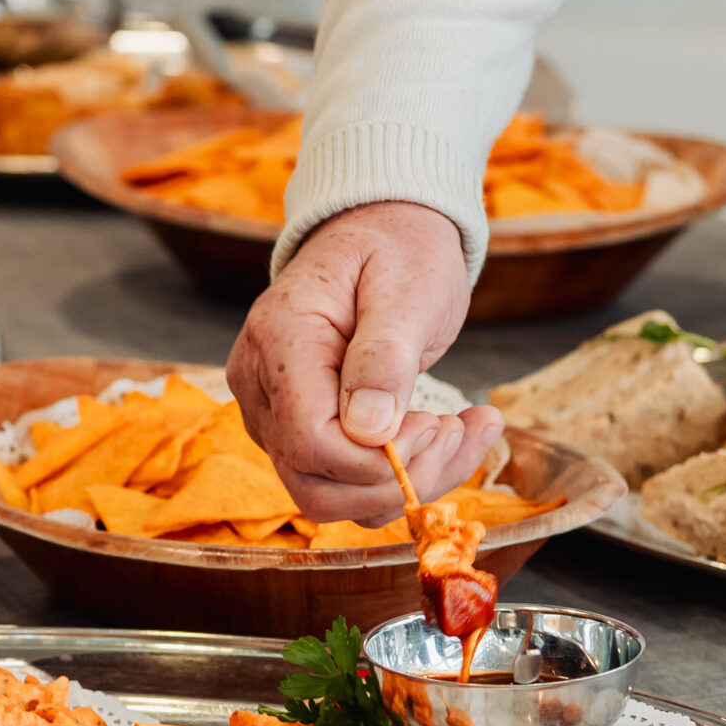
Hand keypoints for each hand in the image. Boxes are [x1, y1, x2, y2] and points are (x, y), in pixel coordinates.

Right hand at [228, 200, 504, 524]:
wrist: (383, 232)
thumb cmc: (398, 250)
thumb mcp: (407, 289)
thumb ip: (384, 358)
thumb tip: (370, 432)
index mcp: (280, 339)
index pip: (310, 439)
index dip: (377, 459)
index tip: (438, 425)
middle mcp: (260, 382)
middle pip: (313, 479)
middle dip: (396, 479)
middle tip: (460, 432)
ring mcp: (272, 410)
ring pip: (328, 492)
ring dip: (406, 483)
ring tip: (464, 432)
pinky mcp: (295, 427)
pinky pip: (340, 479)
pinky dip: (398, 476)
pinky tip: (447, 437)